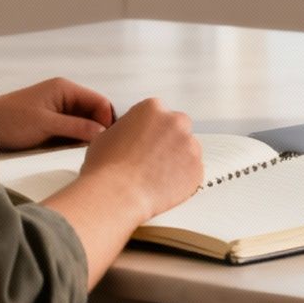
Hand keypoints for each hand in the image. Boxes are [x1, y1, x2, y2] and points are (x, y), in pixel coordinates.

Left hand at [0, 77, 115, 151]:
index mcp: (66, 89)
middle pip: (94, 112)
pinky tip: (75, 150)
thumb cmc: (11, 121)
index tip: (106, 141)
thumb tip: (103, 132)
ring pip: (84, 123)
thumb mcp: (46, 125)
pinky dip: (76, 139)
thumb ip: (76, 127)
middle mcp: (65, 96)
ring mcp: (59, 109)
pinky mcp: (53, 121)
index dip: (106, 120)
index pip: (99, 102)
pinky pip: (73, 129)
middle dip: (98, 129)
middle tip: (100, 150)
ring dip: (87, 136)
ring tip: (88, 152)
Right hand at [78, 98, 200, 220]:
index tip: (147, 140)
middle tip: (154, 158)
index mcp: (152, 109)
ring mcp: (189, 145)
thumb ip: (125, 130)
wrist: (117, 194)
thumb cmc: (107, 167)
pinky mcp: (197, 169)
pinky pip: (193, 172)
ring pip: (188, 150)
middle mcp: (175, 122)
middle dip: (169, 141)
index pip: (158, 114)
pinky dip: (183, 179)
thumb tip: (127, 137)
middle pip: (178, 127)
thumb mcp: (107, 135)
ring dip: (177, 159)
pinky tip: (164, 185)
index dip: (151, 130)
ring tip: (156, 175)